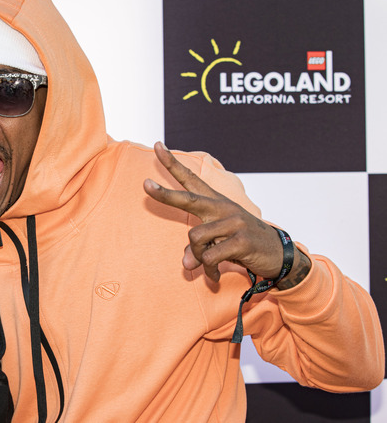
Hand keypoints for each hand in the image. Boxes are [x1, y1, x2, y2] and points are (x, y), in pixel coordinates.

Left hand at [143, 142, 294, 282]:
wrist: (278, 254)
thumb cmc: (241, 245)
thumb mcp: (217, 244)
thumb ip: (196, 250)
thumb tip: (187, 264)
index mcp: (215, 203)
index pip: (191, 179)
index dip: (172, 164)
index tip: (157, 146)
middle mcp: (222, 207)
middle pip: (188, 199)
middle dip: (165, 195)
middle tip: (144, 184)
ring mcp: (233, 222)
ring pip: (195, 238)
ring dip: (198, 257)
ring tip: (208, 266)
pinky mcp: (241, 240)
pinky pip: (210, 257)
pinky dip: (208, 269)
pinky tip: (213, 277)